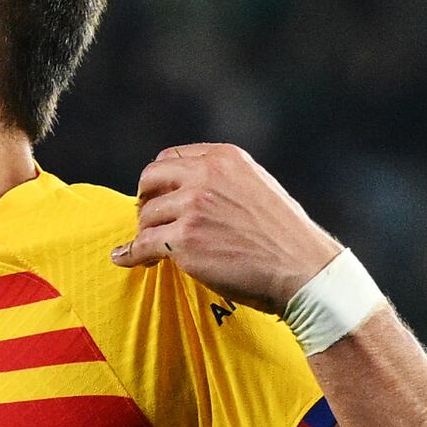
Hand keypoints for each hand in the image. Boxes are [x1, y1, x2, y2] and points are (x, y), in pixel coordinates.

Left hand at [112, 144, 347, 314]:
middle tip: (148, 221)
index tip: (158, 197)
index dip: (160, 180)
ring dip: (146, 234)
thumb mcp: (257, 187)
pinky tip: (124, 259)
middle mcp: (206, 175)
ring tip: (152, 251)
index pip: (171, 158)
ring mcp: (193, 207)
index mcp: (224, 158)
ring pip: (147, 217)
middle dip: (145, 200)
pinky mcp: (184, 241)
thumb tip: (191, 191)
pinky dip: (130, 254)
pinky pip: (142, 246)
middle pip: (150, 178)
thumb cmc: (285, 237)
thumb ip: (224, 181)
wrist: (302, 269)